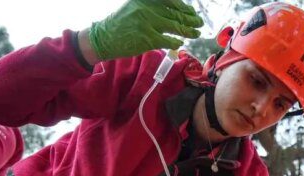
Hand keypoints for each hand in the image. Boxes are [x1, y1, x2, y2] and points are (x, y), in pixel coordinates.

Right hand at [88, 0, 202, 60]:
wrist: (104, 38)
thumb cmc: (122, 23)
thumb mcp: (136, 7)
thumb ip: (154, 7)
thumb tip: (178, 11)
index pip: (172, 2)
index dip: (185, 8)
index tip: (192, 12)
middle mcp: (148, 9)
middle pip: (176, 14)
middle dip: (191, 20)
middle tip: (199, 23)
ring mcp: (148, 24)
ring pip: (176, 27)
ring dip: (188, 31)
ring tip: (196, 33)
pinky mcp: (148, 39)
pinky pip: (169, 41)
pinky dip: (176, 42)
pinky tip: (179, 43)